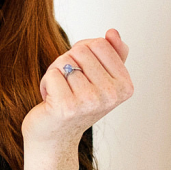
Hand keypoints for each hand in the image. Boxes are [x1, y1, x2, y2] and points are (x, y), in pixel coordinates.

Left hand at [21, 29, 132, 169]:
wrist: (55, 137)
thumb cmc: (77, 104)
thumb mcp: (99, 77)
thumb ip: (112, 54)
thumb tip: (113, 32)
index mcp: (125, 86)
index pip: (100, 43)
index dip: (84, 54)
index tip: (84, 76)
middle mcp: (111, 95)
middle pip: (81, 49)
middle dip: (69, 62)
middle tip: (70, 85)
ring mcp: (90, 101)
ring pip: (65, 61)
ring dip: (56, 74)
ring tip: (61, 94)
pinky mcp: (67, 106)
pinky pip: (52, 73)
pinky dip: (46, 84)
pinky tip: (51, 101)